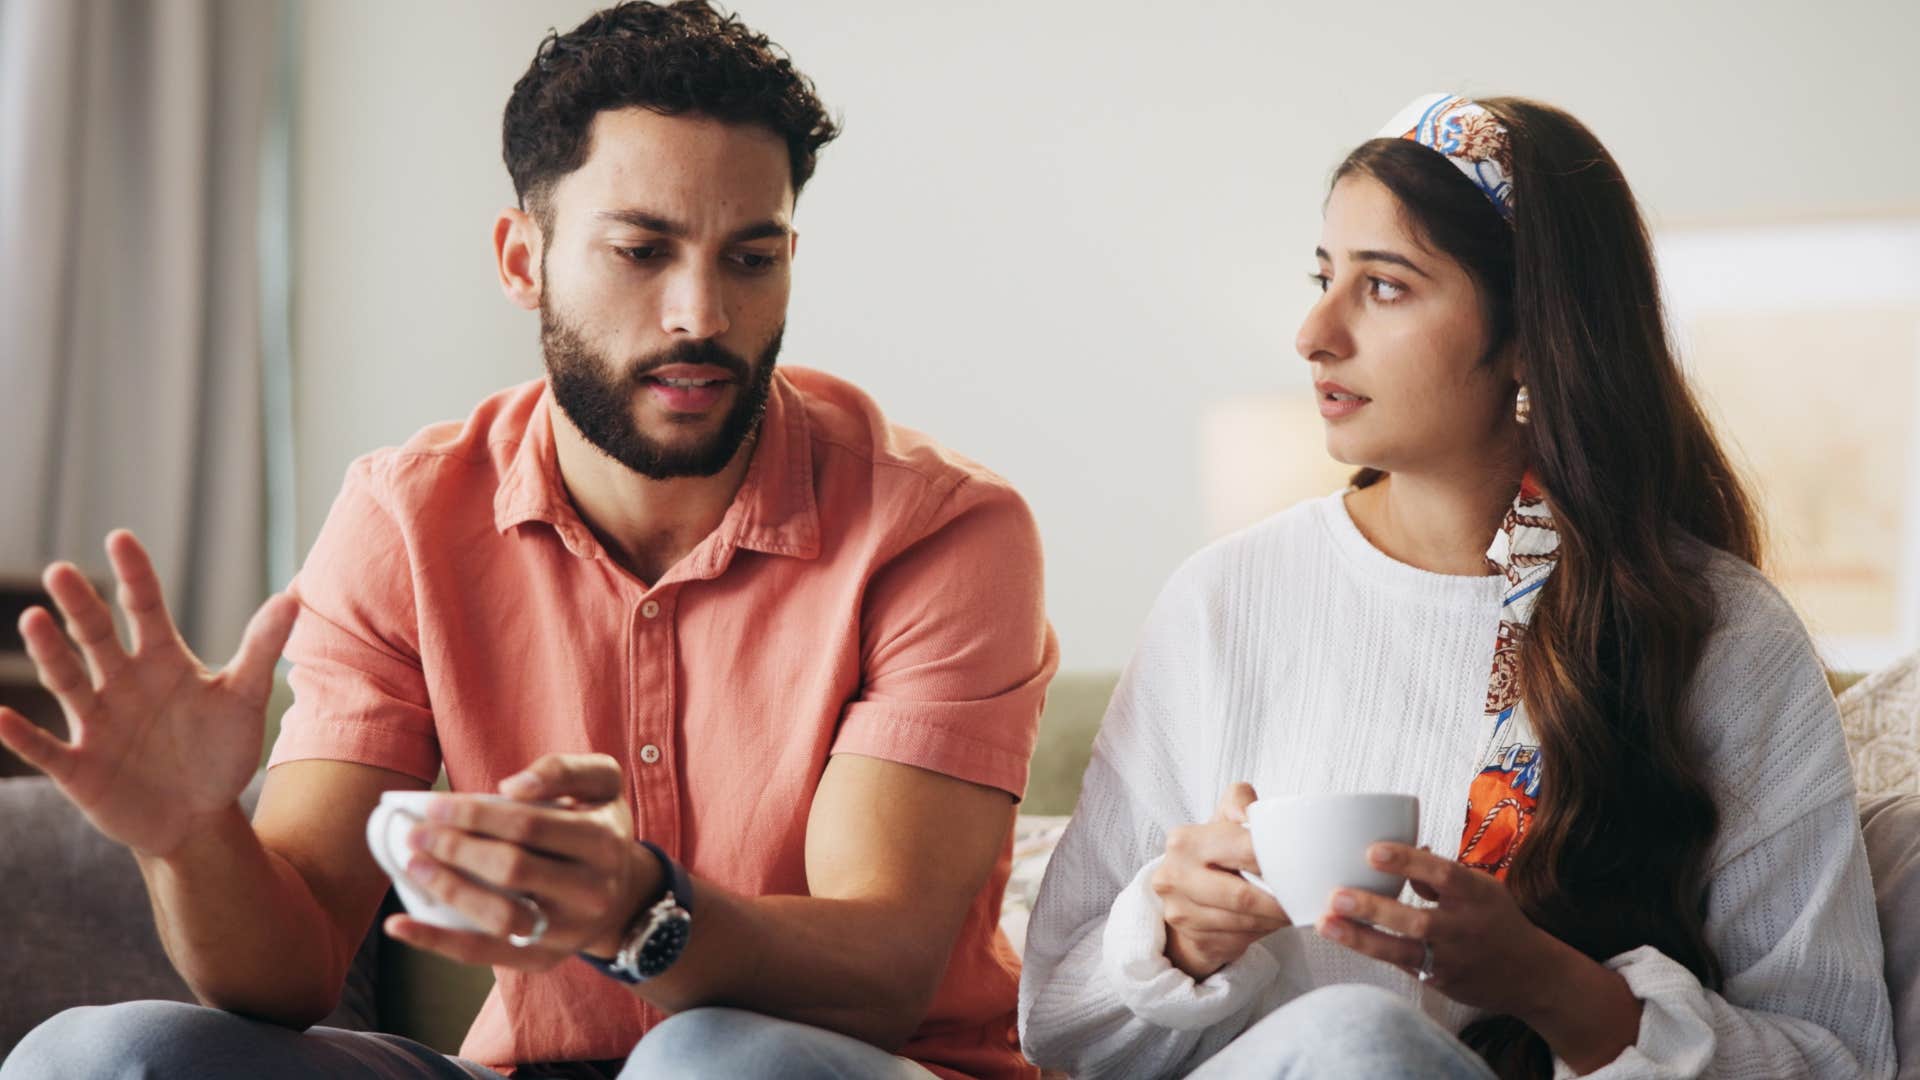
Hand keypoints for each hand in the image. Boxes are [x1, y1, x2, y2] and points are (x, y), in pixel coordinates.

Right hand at [0, 531, 296, 857]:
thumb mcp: (244, 699)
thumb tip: (294, 596)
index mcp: (162, 661)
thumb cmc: (219, 750)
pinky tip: (0, 715)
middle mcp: (122, 684)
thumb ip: (262, 649)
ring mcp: (96, 723)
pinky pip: (44, 749)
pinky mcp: (79, 767)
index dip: (135, 576)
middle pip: (97, 637)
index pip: (146, 608)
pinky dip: (21, 734)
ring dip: (49, 653)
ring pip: (68, 681)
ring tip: (33, 618)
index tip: (120, 538)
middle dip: (80, 606)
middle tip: (61, 571)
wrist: (199, 816)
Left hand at [383, 753, 661, 971]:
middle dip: (456, 849)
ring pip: (500, 916)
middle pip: (512, 869)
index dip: (477, 815)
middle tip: (417, 834)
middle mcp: (591, 891)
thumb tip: (513, 787)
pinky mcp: (544, 959)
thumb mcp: (601, 783)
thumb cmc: (597, 826)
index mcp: (603, 841)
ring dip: (448, 889)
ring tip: (412, 865)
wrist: (623, 893)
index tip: (435, 806)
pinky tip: (399, 925)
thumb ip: (564, 769)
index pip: (531, 826)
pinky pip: (484, 955)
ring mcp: (568, 931)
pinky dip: (437, 941)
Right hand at [1154, 783, 1291, 978]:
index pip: (1243, 850)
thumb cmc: (1213, 853)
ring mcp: (1180, 911)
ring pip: (1244, 922)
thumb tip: (1252, 816)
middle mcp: (1174, 876)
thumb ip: (1240, 803)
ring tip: (1293, 910)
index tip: (1304, 868)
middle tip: (1305, 900)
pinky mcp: (1193, 938)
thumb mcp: (1223, 819)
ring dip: (1274, 920)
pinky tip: (1271, 922)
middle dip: (1279, 902)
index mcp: (1185, 841)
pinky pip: (1239, 940)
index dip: (1277, 861)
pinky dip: (1262, 933)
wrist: (1184, 892)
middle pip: (1243, 896)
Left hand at [1316, 842, 1570, 1018]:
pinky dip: (1373, 951)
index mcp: (1477, 894)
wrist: (1531, 975)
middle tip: (1335, 895)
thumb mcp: (1480, 887)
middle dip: (1373, 908)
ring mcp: (1452, 959)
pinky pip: (1402, 964)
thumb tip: (1399, 850)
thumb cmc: (1496, 918)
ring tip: (1326, 923)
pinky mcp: (1440, 981)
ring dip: (1361, 938)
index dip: (1408, 862)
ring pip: (1403, 951)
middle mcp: (1464, 928)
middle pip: (1417, 921)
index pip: (1442, 874)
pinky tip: (1345, 938)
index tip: (1371, 851)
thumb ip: (1439, 874)